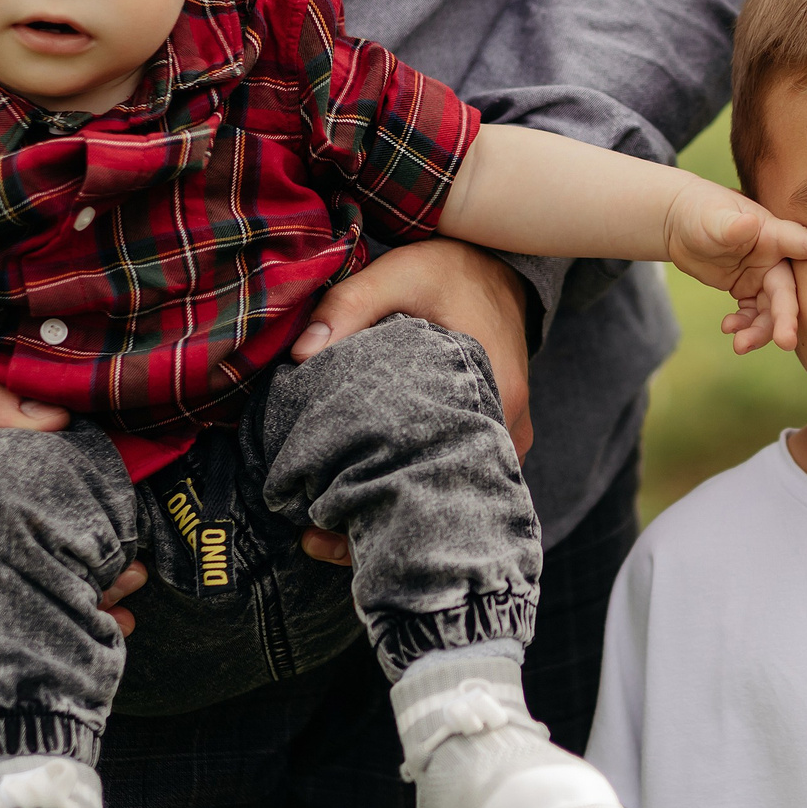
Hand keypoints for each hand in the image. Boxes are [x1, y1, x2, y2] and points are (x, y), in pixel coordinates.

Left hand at [288, 239, 532, 568]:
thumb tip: (300, 355)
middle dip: (382, 525)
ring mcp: (501, 441)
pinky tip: (361, 503)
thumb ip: (347, 306)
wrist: (497, 267)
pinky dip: (411, 492)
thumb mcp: (396, 275)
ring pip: (449, 497)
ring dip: (394, 512)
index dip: (386, 504)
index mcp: (495, 394)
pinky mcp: (489, 441)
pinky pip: (452, 480)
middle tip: (314, 539)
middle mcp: (506, 430)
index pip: (446, 472)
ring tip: (327, 534)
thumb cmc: (448, 272)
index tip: (329, 523)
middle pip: (446, 500)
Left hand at [661, 185, 806, 353]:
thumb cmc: (699, 212)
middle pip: (787, 292)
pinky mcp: (749, 289)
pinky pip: (755, 314)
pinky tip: (729, 329)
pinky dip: (745, 326)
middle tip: (785, 343)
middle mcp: (774, 256)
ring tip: (740, 345)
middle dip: (787, 318)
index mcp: (771, 234)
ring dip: (760, 330)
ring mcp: (763, 275)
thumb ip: (729, 225)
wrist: (679, 224)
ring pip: (772, 310)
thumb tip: (749, 224)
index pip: (804, 242)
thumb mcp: (710, 219)